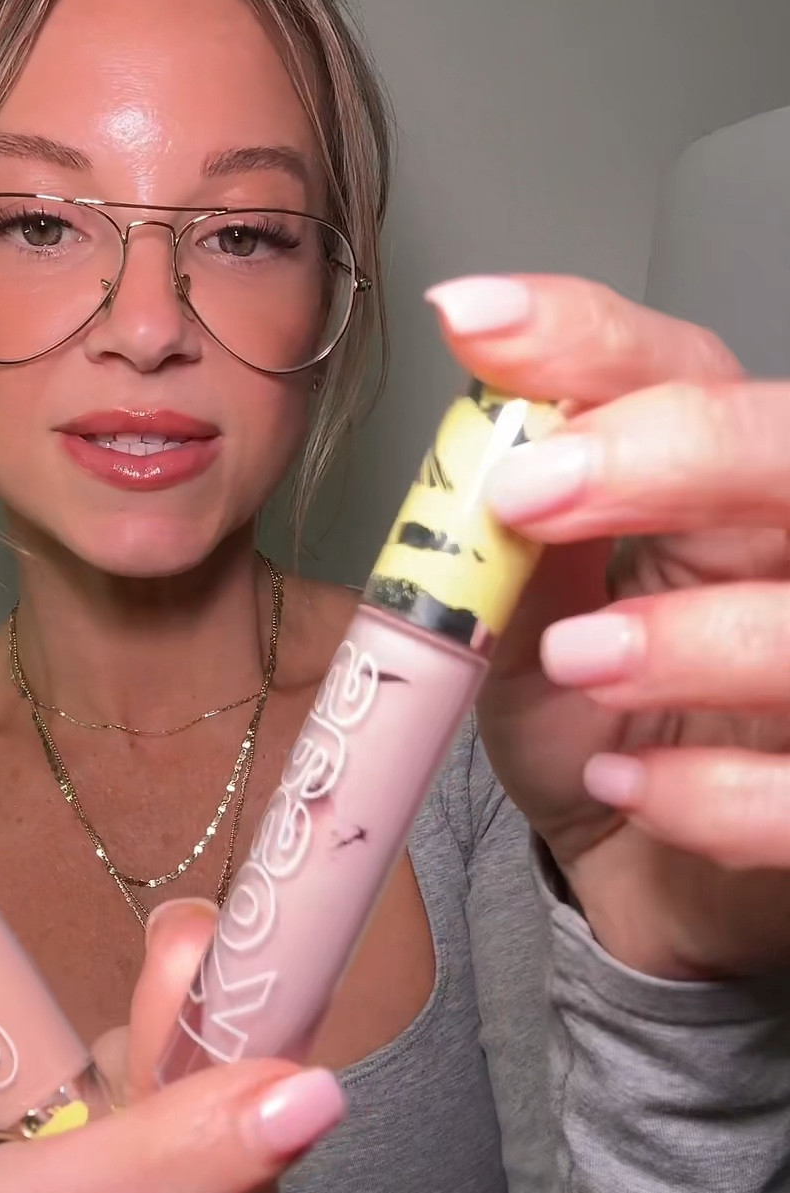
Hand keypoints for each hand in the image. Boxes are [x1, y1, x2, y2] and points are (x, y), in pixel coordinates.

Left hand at [428, 273, 789, 977]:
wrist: (636, 868)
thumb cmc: (594, 728)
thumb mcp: (520, 624)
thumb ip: (506, 539)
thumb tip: (472, 433)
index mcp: (719, 491)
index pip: (688, 370)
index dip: (589, 341)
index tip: (476, 325)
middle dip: (668, 453)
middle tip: (529, 493)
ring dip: (688, 635)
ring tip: (577, 660)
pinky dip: (714, 794)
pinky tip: (624, 788)